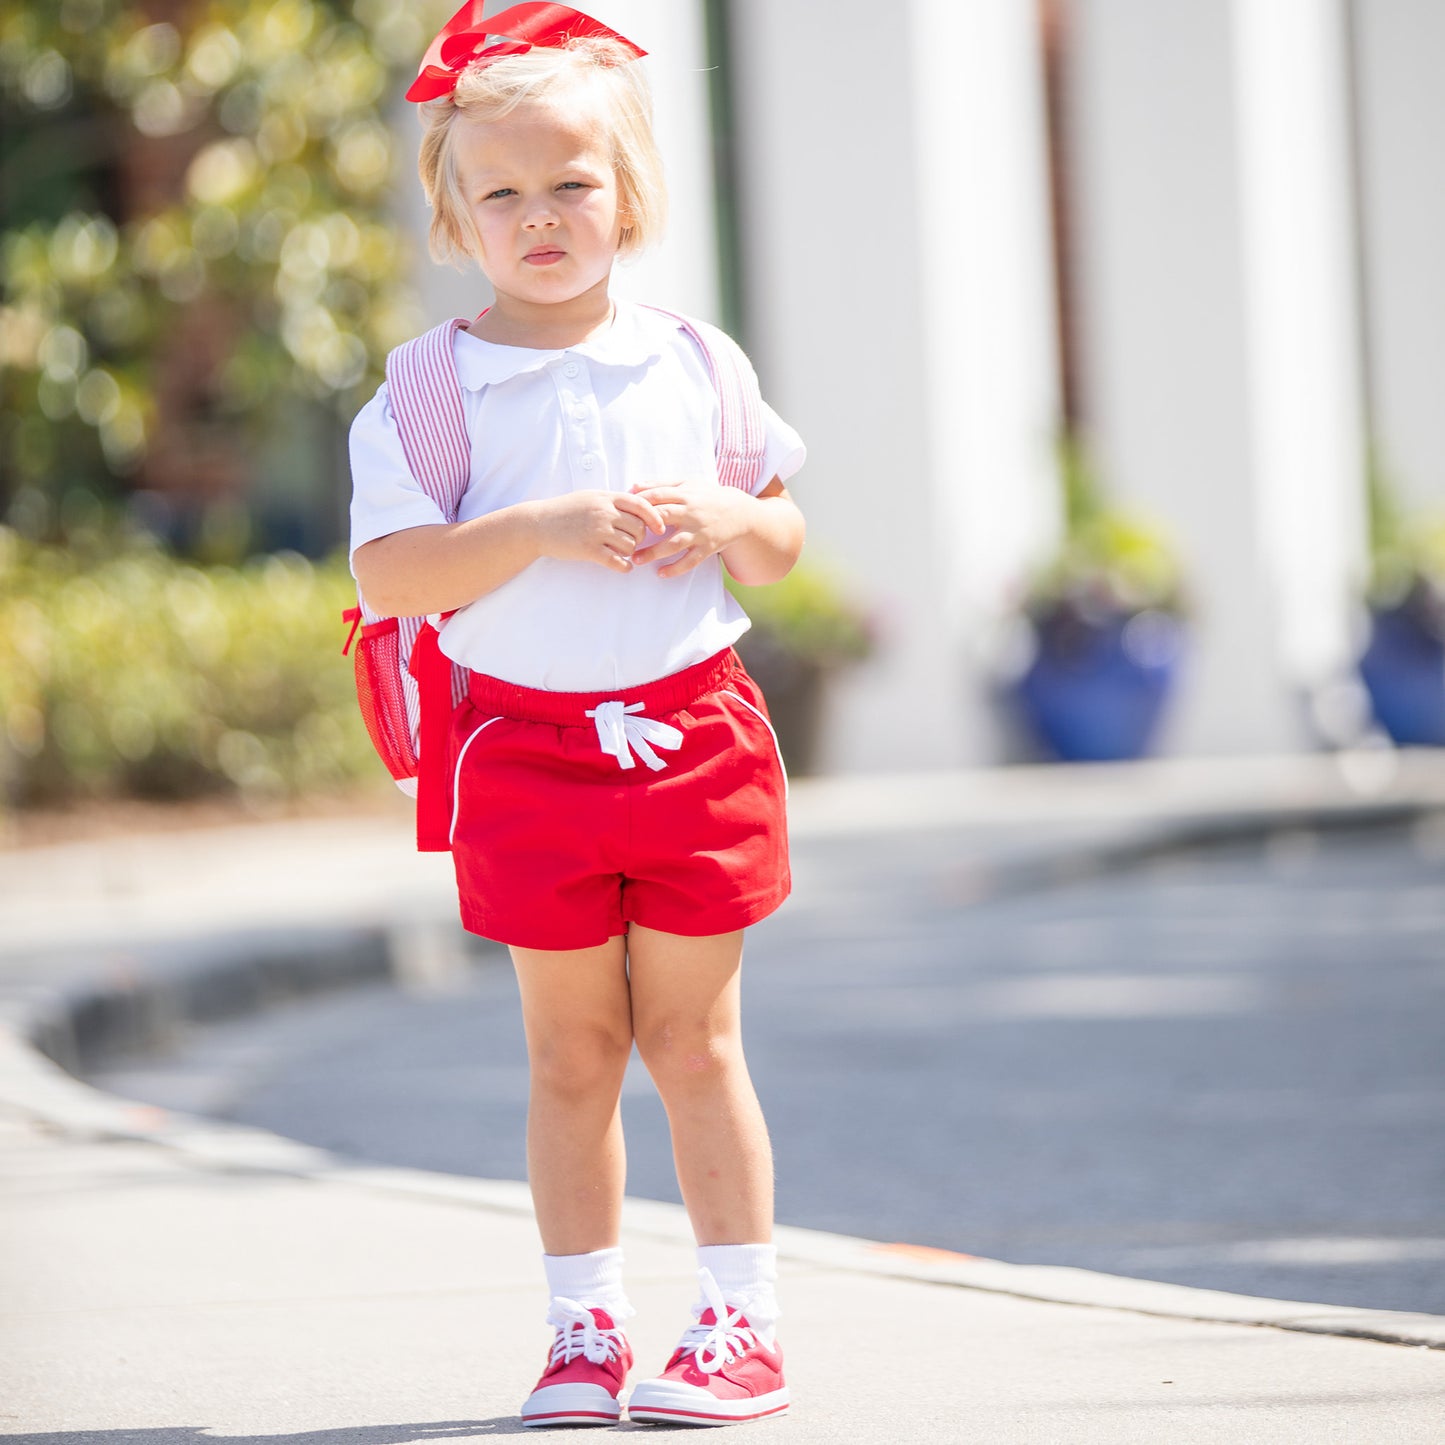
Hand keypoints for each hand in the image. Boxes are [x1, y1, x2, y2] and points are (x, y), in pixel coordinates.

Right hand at [533, 490, 666, 572]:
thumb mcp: (590, 497)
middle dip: (639, 538)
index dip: (655, 517)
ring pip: (630, 546)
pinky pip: (617, 562)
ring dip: (630, 552)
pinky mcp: (589, 550)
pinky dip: (624, 567)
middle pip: (639, 528)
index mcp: (606, 498)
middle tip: (631, 542)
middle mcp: (604, 513)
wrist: (538, 524)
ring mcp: (596, 532)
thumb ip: (612, 500)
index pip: (642, 505)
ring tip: (621, 553)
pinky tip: (624, 567)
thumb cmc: (565, 510)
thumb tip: (637, 504)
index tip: (660, 528)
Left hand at [629, 483, 747, 577]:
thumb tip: (634, 486)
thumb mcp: (688, 483)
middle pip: (663, 519)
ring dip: (654, 553)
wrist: (740, 512)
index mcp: (685, 495)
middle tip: (624, 538)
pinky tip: (661, 573)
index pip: (658, 497)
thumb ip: (661, 484)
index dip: (640, 504)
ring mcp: (700, 532)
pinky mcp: (707, 548)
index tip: (624, 512)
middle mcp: (692, 514)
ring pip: (674, 544)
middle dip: (643, 528)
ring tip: (636, 560)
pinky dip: (676, 568)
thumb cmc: (708, 495)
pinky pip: (690, 561)